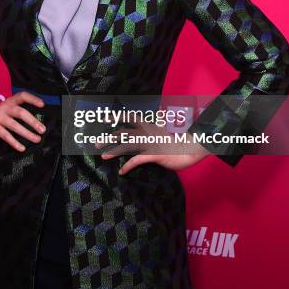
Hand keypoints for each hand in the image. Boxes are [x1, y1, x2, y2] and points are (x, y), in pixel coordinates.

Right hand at [0, 91, 45, 151]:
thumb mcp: (7, 109)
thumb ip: (18, 111)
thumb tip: (37, 122)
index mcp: (9, 101)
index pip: (22, 96)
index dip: (32, 99)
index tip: (42, 105)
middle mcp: (4, 107)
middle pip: (20, 112)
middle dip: (33, 121)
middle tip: (42, 129)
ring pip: (14, 125)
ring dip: (27, 133)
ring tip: (36, 139)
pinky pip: (5, 135)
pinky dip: (15, 142)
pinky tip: (22, 148)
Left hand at [97, 117, 211, 174]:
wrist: (192, 148)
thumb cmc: (177, 141)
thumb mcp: (163, 131)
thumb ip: (153, 127)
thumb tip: (148, 124)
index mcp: (149, 125)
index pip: (130, 117)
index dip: (117, 116)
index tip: (105, 118)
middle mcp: (147, 132)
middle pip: (124, 132)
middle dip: (109, 138)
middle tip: (96, 143)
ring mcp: (150, 143)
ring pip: (127, 145)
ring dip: (114, 151)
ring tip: (104, 156)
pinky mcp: (155, 154)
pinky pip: (137, 160)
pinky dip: (128, 166)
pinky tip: (122, 171)